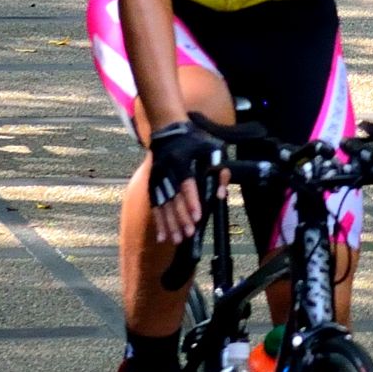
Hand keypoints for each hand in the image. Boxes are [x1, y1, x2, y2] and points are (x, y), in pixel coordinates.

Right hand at [143, 118, 222, 248]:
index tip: (198, 217)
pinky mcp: (151, 184)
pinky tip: (162, 237)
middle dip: (181, 217)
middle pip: (173, 197)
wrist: (168, 131)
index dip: (192, 200)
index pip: (186, 183)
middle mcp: (166, 169)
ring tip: (176, 240)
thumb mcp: (212, 149)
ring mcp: (156, 177)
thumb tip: (221, 195)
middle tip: (188, 234)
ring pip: (163, 204)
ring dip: (169, 223)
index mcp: (181, 159)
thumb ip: (219, 171)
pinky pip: (155, 206)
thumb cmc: (195, 141)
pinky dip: (158, 222)